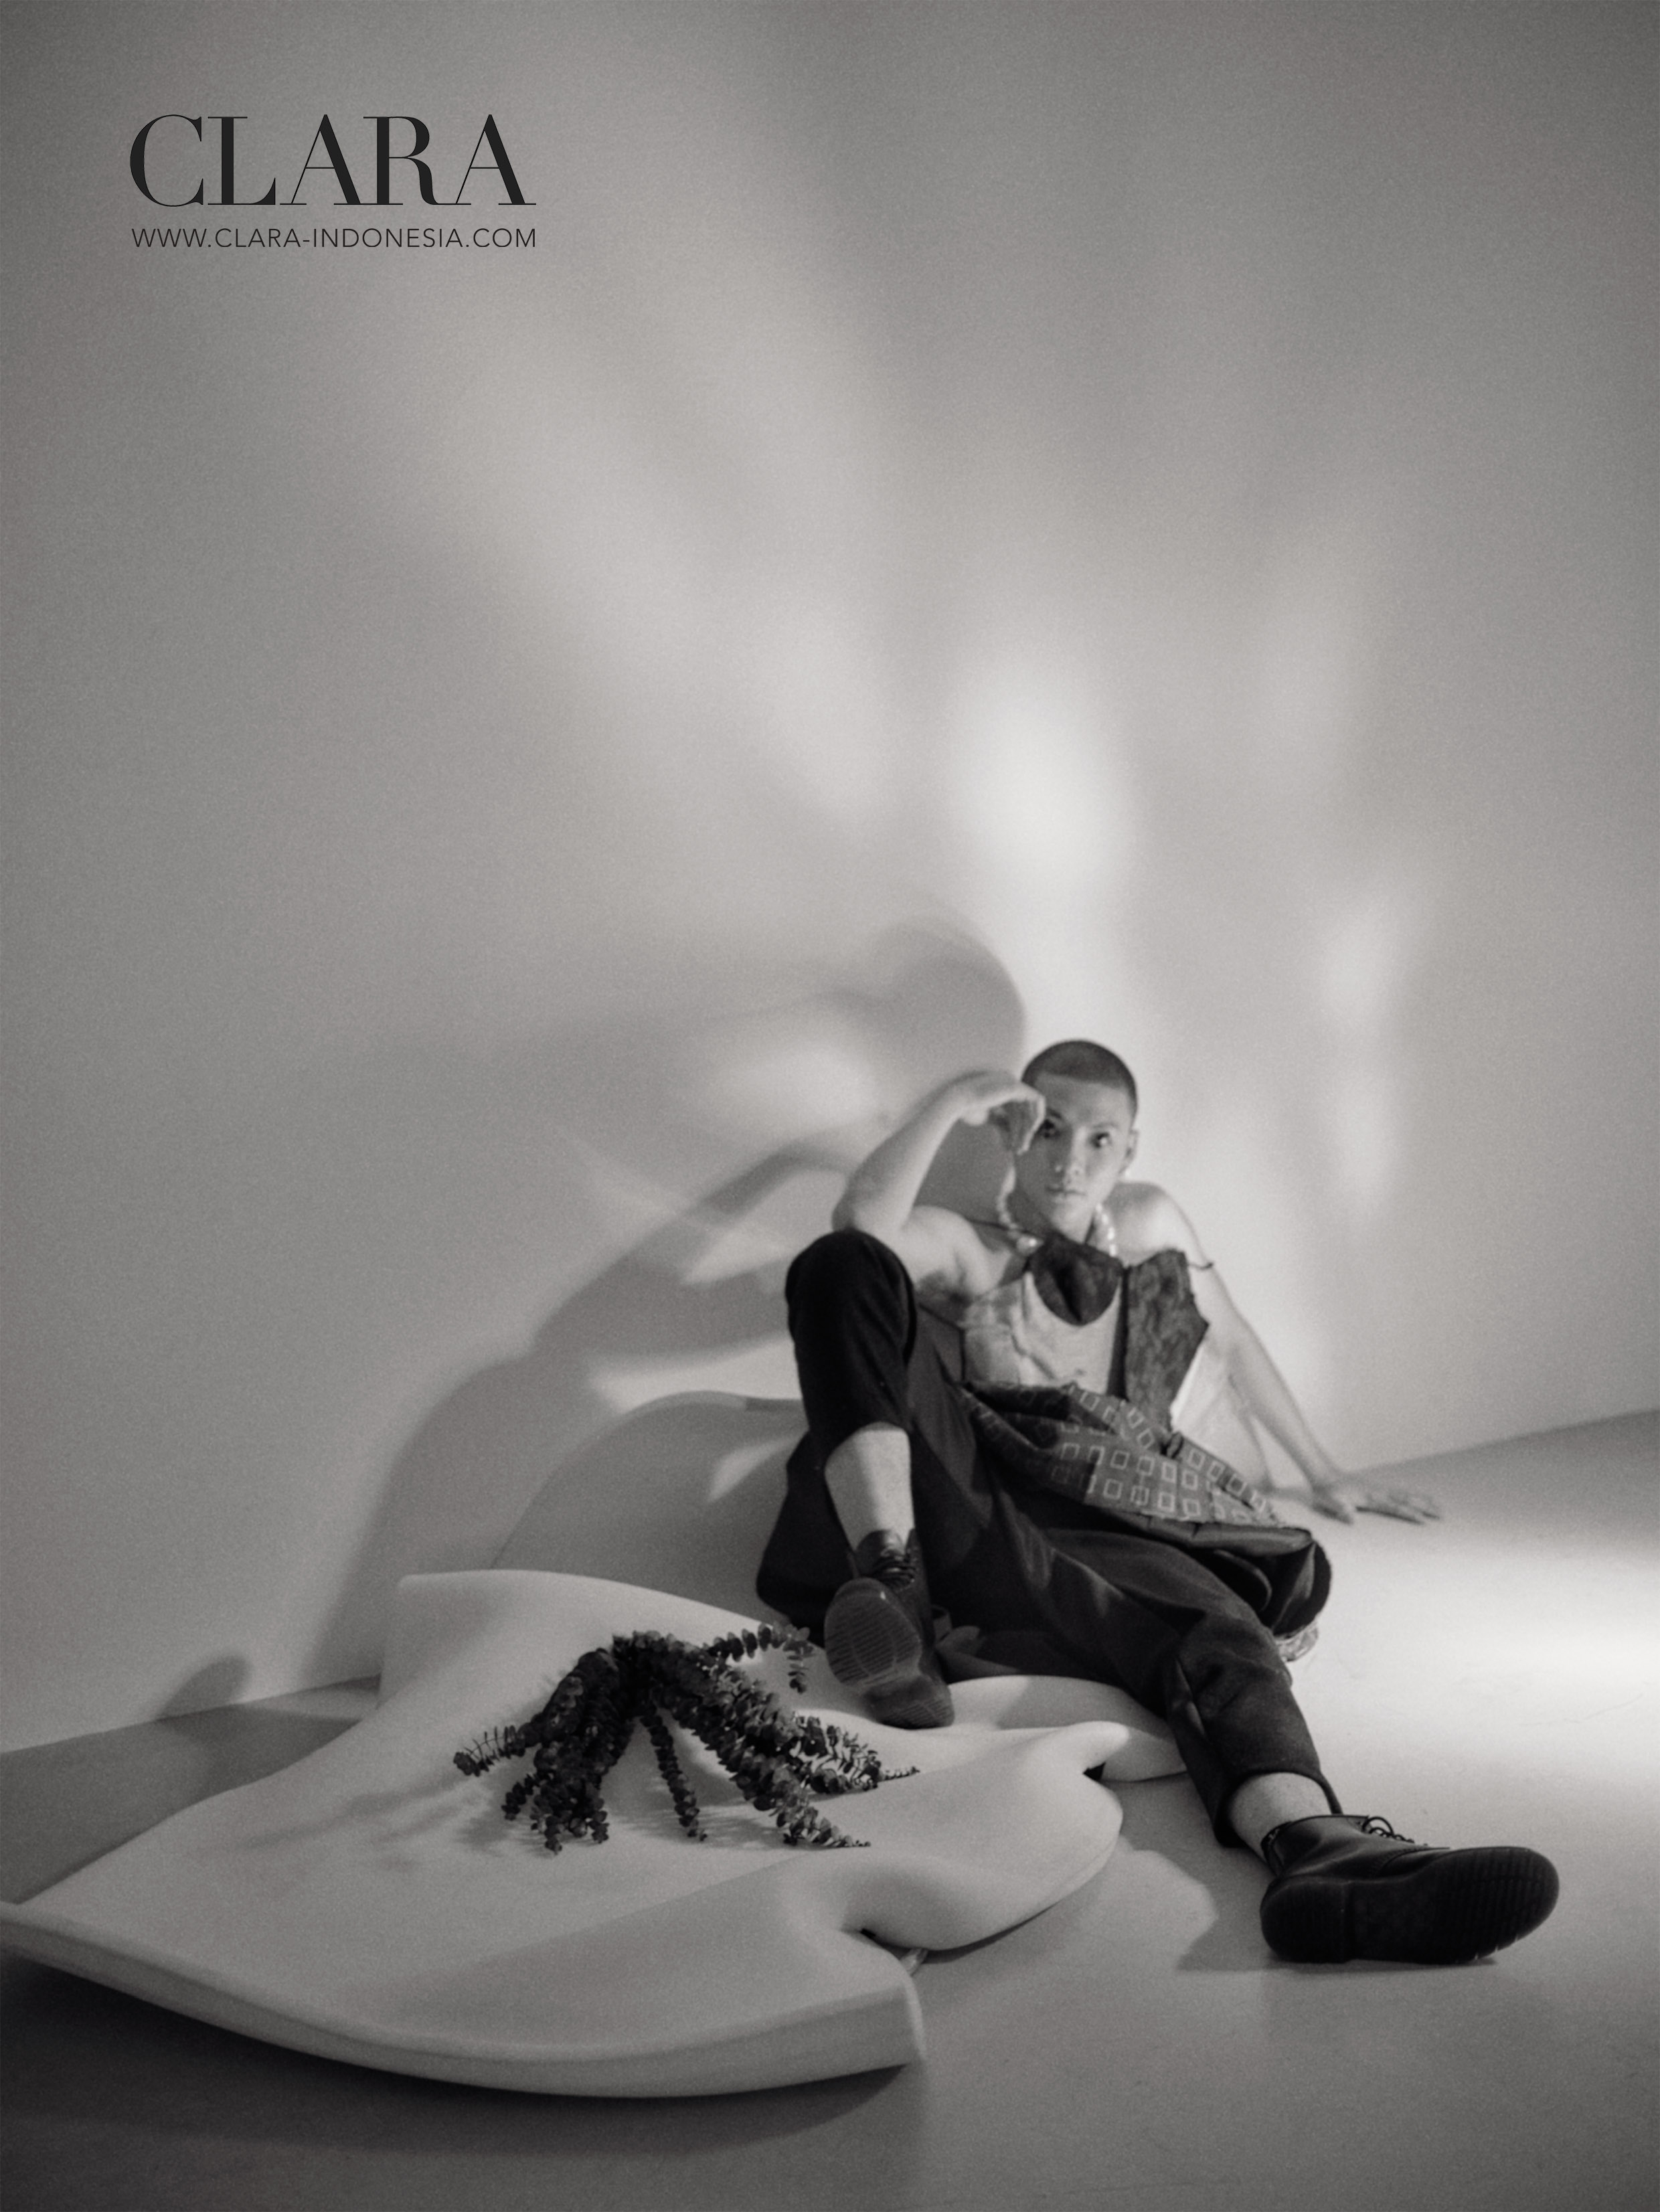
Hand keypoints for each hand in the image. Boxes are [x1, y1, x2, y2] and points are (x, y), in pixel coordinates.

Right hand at [953, 1071, 1045, 1152]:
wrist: (955, 1103)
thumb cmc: (965, 1110)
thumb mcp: (988, 1117)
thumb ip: (1002, 1122)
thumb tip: (1013, 1133)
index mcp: (999, 1088)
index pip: (1015, 1111)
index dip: (1017, 1130)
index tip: (1012, 1146)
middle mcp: (1007, 1081)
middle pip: (1022, 1111)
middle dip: (1023, 1132)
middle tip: (1020, 1150)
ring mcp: (1011, 1081)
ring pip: (1028, 1110)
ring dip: (1026, 1130)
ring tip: (1020, 1148)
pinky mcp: (1015, 1086)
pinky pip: (1036, 1099)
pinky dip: (1037, 1114)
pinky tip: (1031, 1131)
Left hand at [1306, 1477, 1440, 1524]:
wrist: (1325, 1475)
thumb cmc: (1328, 1492)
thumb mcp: (1330, 1502)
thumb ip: (1340, 1510)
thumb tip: (1351, 1519)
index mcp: (1371, 1497)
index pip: (1394, 1507)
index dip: (1409, 1513)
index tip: (1424, 1520)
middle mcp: (1379, 1492)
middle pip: (1406, 1499)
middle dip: (1425, 1506)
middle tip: (1442, 1513)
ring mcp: (1380, 1489)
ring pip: (1406, 1494)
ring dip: (1423, 1500)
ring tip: (1438, 1505)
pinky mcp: (1378, 1488)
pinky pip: (1400, 1492)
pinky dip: (1413, 1495)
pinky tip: (1419, 1498)